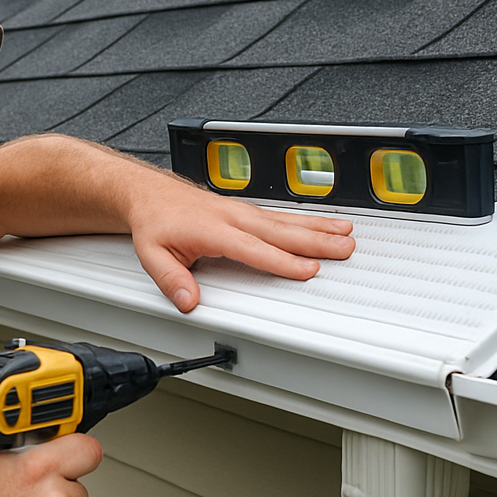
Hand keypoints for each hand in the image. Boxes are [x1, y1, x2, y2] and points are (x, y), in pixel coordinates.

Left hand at [128, 177, 355, 311]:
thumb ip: (172, 280)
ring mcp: (241, 212)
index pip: (254, 249)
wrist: (151, 195)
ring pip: (285, 220)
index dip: (282, 261)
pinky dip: (305, 220)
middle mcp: (232, 217)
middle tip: (344, 248)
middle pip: (280, 231)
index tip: (307, 269)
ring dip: (318, 227)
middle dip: (315, 240)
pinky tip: (324, 224)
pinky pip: (279, 216)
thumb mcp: (153, 255)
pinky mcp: (244, 211)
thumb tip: (189, 302)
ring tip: (346, 233)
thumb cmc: (155, 223)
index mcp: (213, 230)